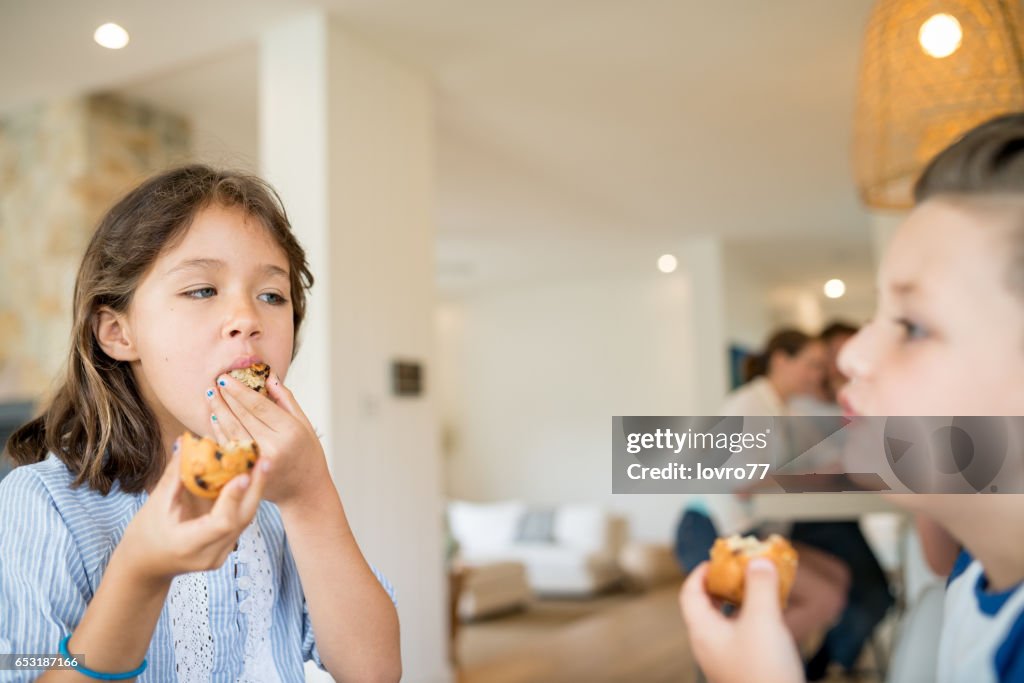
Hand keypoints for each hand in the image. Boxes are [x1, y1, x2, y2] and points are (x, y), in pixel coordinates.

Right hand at [119, 438, 267, 583]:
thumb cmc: (145, 536)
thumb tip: (185, 444)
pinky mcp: (225, 549)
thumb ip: (174, 477)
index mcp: (188, 546)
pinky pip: (240, 522)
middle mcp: (210, 554)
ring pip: (245, 520)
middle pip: (241, 520)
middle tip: (264, 460)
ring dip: (254, 491)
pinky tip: (251, 480)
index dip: (233, 498)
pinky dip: (245, 500)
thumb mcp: (155, 506)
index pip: (220, 523)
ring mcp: (220, 555)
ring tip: (262, 464)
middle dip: (255, 488)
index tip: (243, 475)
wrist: (146, 568)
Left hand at [206, 369, 328, 506]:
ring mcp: (257, 462)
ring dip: (219, 411)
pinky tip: (214, 417)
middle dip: (226, 398)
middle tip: (215, 382)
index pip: (258, 406)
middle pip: (242, 417)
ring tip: (211, 395)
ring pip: (232, 431)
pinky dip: (219, 431)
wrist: (304, 491)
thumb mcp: (304, 424)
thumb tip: (269, 376)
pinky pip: (229, 448)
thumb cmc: (307, 454)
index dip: (240, 391)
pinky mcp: (247, 472)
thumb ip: (286, 400)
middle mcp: (272, 447)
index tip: (226, 378)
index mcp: (289, 432)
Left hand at [679, 560, 803, 682]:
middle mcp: (707, 646)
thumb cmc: (764, 672)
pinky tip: (770, 621)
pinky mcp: (740, 671)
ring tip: (759, 591)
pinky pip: (738, 638)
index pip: (689, 593)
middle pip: (705, 607)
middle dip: (722, 586)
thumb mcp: (763, 621)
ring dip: (739, 604)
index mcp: (702, 631)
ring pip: (724, 623)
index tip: (719, 560)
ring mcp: (723, 661)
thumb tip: (758, 561)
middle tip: (741, 572)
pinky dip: (750, 622)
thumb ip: (760, 586)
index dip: (700, 572)